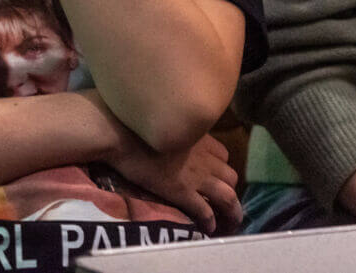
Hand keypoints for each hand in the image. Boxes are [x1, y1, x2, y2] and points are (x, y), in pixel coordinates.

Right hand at [105, 131, 241, 234]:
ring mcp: (196, 176)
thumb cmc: (139, 127)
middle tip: (224, 203)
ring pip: (227, 195)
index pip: (224, 156)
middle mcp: (205, 158)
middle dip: (230, 190)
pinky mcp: (182, 192)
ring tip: (230, 222)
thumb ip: (181, 136)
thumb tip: (177, 143)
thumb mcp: (170, 127)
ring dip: (232, 211)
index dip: (222, 170)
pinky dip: (211, 221)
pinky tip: (210, 228)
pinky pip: (206, 210)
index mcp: (202, 139)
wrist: (124, 136)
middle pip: (231, 177)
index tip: (216, 179)